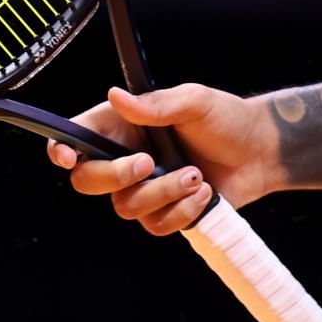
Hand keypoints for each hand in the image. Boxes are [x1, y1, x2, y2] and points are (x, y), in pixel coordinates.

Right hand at [45, 84, 282, 235]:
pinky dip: (182, 211)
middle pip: (88, 181)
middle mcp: (126, 158)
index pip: (76, 138)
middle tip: (149, 162)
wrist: (260, 152)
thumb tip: (115, 96)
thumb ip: (155, 105)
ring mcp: (144, 189)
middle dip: (116, 176)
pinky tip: (206, 193)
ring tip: (197, 175)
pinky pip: (156, 225)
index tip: (66, 156)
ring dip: (163, 193)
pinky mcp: (165, 213)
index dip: (61, 149)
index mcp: (123, 126)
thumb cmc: (226, 118)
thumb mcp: (195, 101)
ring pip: (125, 207)